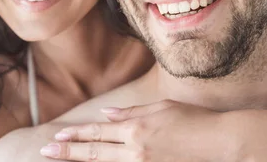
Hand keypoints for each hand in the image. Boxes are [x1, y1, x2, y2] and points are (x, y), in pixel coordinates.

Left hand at [39, 99, 231, 160]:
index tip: (56, 137)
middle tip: (45, 152)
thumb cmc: (194, 121)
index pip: (97, 132)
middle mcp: (135, 150)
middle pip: (94, 152)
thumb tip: (106, 116)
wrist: (222, 144)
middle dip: (67, 152)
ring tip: (60, 161)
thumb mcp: (160, 109)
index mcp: (136, 129)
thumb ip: (130, 114)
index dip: (75, 135)